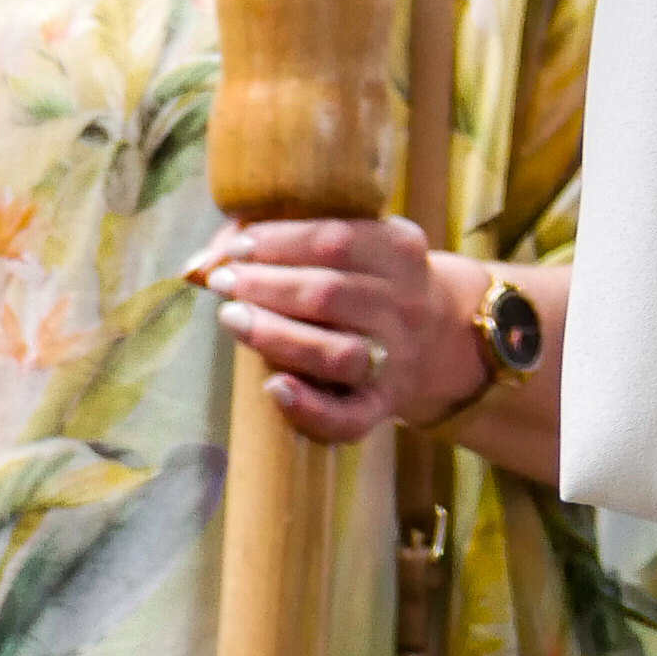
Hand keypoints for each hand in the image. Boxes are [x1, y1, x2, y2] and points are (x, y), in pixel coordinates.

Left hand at [191, 213, 484, 448]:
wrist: (444, 337)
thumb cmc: (377, 281)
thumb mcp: (364, 243)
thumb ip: (299, 237)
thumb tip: (212, 252)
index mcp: (401, 250)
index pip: (337, 239)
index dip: (280, 241)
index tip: (235, 246)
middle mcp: (404, 304)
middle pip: (330, 294)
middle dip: (266, 285)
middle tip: (221, 281)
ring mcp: (395, 359)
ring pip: (336, 353)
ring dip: (276, 336)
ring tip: (231, 318)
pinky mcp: (381, 407)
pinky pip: (347, 418)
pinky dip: (308, 407)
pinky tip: (272, 387)